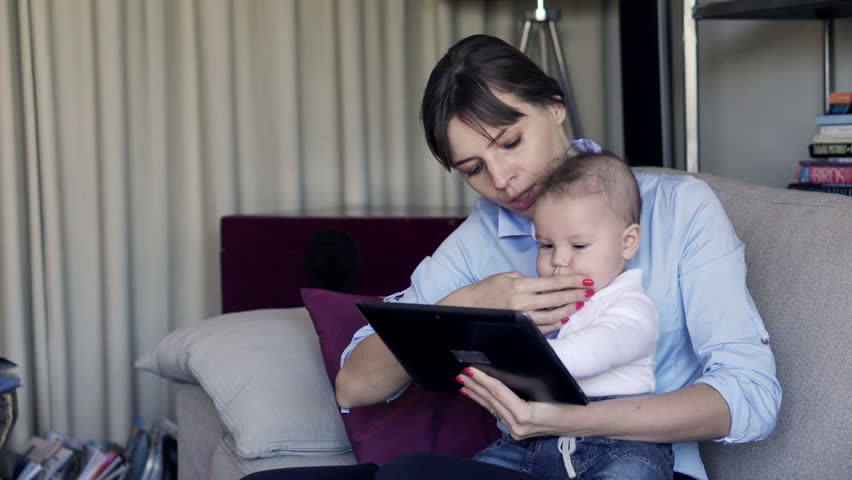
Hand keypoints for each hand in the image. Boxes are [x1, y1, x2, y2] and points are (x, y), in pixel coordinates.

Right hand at [440, 272, 593, 334]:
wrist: (468, 308)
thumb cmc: (486, 290)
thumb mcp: (504, 276)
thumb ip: (525, 279)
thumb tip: (541, 284)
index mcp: (520, 285)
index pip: (553, 282)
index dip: (572, 280)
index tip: (586, 279)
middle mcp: (523, 302)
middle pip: (557, 298)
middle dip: (576, 294)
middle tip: (590, 291)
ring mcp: (522, 317)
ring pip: (553, 315)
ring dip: (569, 309)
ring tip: (580, 304)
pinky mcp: (520, 328)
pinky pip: (542, 327)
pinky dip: (555, 323)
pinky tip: (564, 318)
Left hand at [456, 366, 570, 439]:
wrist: (581, 421)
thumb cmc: (568, 399)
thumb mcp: (549, 387)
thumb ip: (524, 383)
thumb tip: (502, 368)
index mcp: (526, 415)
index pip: (499, 393)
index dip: (483, 379)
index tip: (470, 370)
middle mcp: (519, 426)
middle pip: (492, 401)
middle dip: (475, 386)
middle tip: (460, 373)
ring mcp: (517, 431)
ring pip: (492, 408)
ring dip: (477, 394)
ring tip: (463, 383)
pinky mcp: (517, 432)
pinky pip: (498, 414)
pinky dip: (487, 403)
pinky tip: (478, 396)